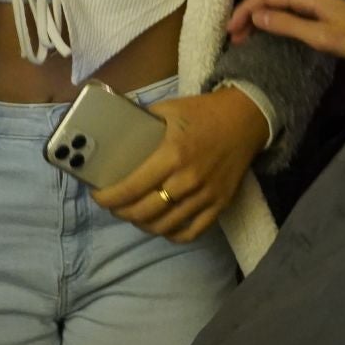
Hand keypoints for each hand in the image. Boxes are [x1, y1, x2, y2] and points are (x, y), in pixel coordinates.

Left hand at [91, 90, 269, 242]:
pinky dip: (173, 234)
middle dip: (122, 212)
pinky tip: (162, 227)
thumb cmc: (203, 113)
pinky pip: (193, 231)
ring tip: (134, 215)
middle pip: (145, 212)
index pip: (131, 187)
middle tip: (114, 205)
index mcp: (172, 154)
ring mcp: (205, 195)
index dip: (109, 198)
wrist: (246, 119)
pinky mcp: (220, 204)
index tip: (98, 197)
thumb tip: (114, 133)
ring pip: (165, 225)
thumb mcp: (168, 110)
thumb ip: (142, 123)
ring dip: (143, 224)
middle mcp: (187, 180)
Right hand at [227, 0, 344, 60]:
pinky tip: (267, 33)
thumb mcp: (322, 36)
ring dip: (258, 19)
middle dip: (248, 15)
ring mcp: (313, 2)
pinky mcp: (319, 12)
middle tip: (234, 38)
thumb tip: (257, 17)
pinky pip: (287, 12)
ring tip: (244, 39)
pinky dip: (271, 22)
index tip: (230, 30)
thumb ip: (289, 25)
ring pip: (276, 6)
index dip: (244, 9)